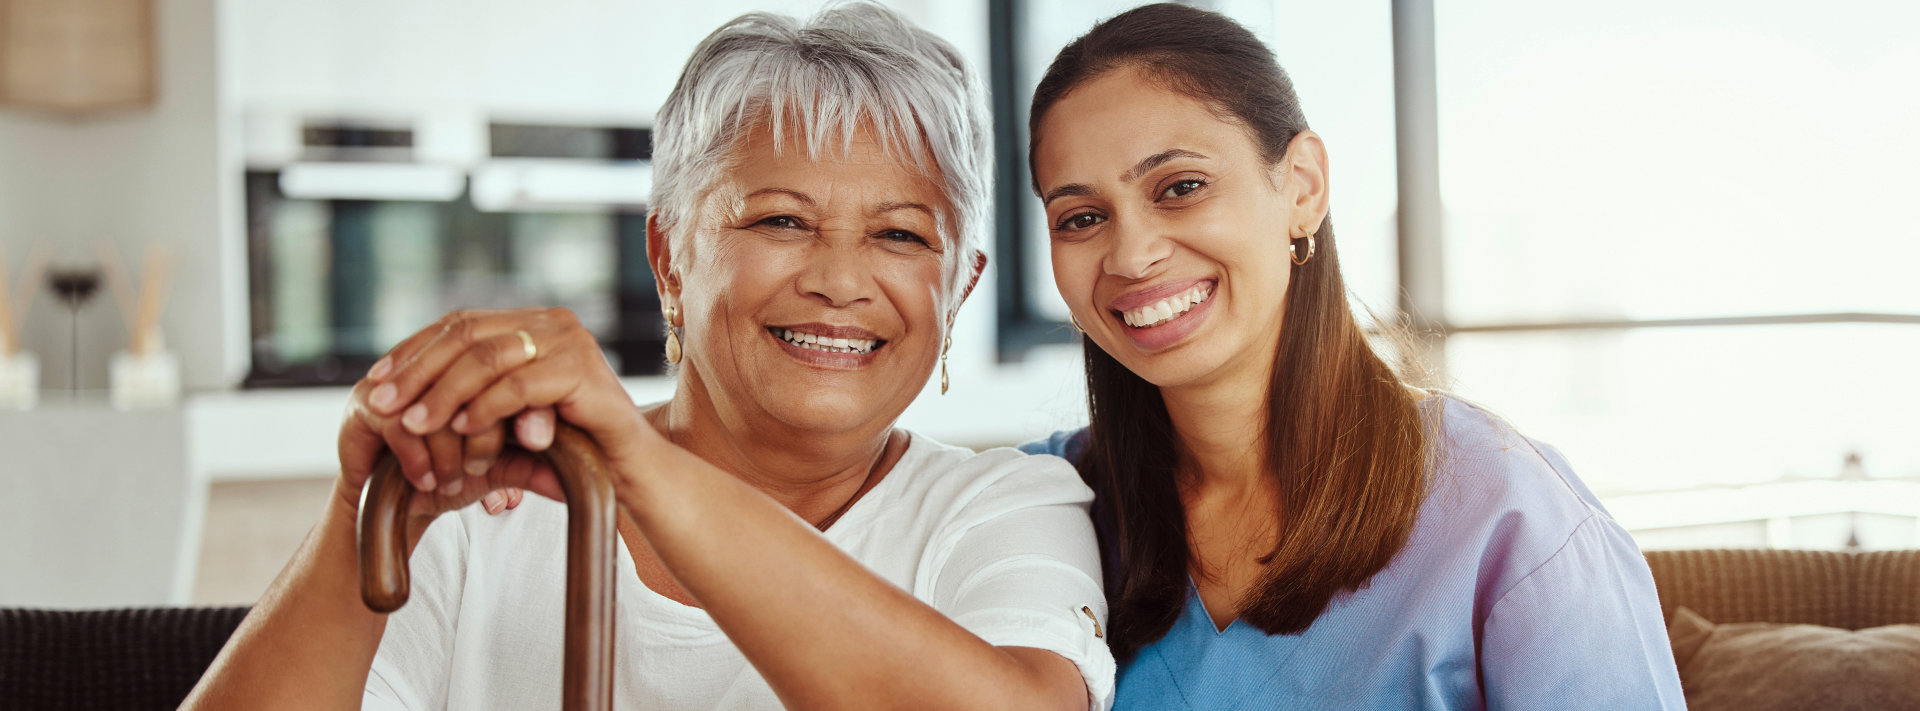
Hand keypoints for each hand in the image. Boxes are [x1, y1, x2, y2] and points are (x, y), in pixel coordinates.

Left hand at [351, 307, 655, 510]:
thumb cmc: (565, 444)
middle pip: (468, 334)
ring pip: (487, 357)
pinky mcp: (581, 370)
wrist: (625, 470)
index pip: (461, 323)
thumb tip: (395, 384)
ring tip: (415, 423)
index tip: (377, 380)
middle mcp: (553, 321)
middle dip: (418, 370)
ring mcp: (570, 341)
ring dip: (443, 392)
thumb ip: (470, 390)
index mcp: (533, 322)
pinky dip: (485, 408)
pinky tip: (461, 429)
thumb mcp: (506, 412)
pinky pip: (518, 387)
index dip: (414, 350)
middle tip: (383, 403)